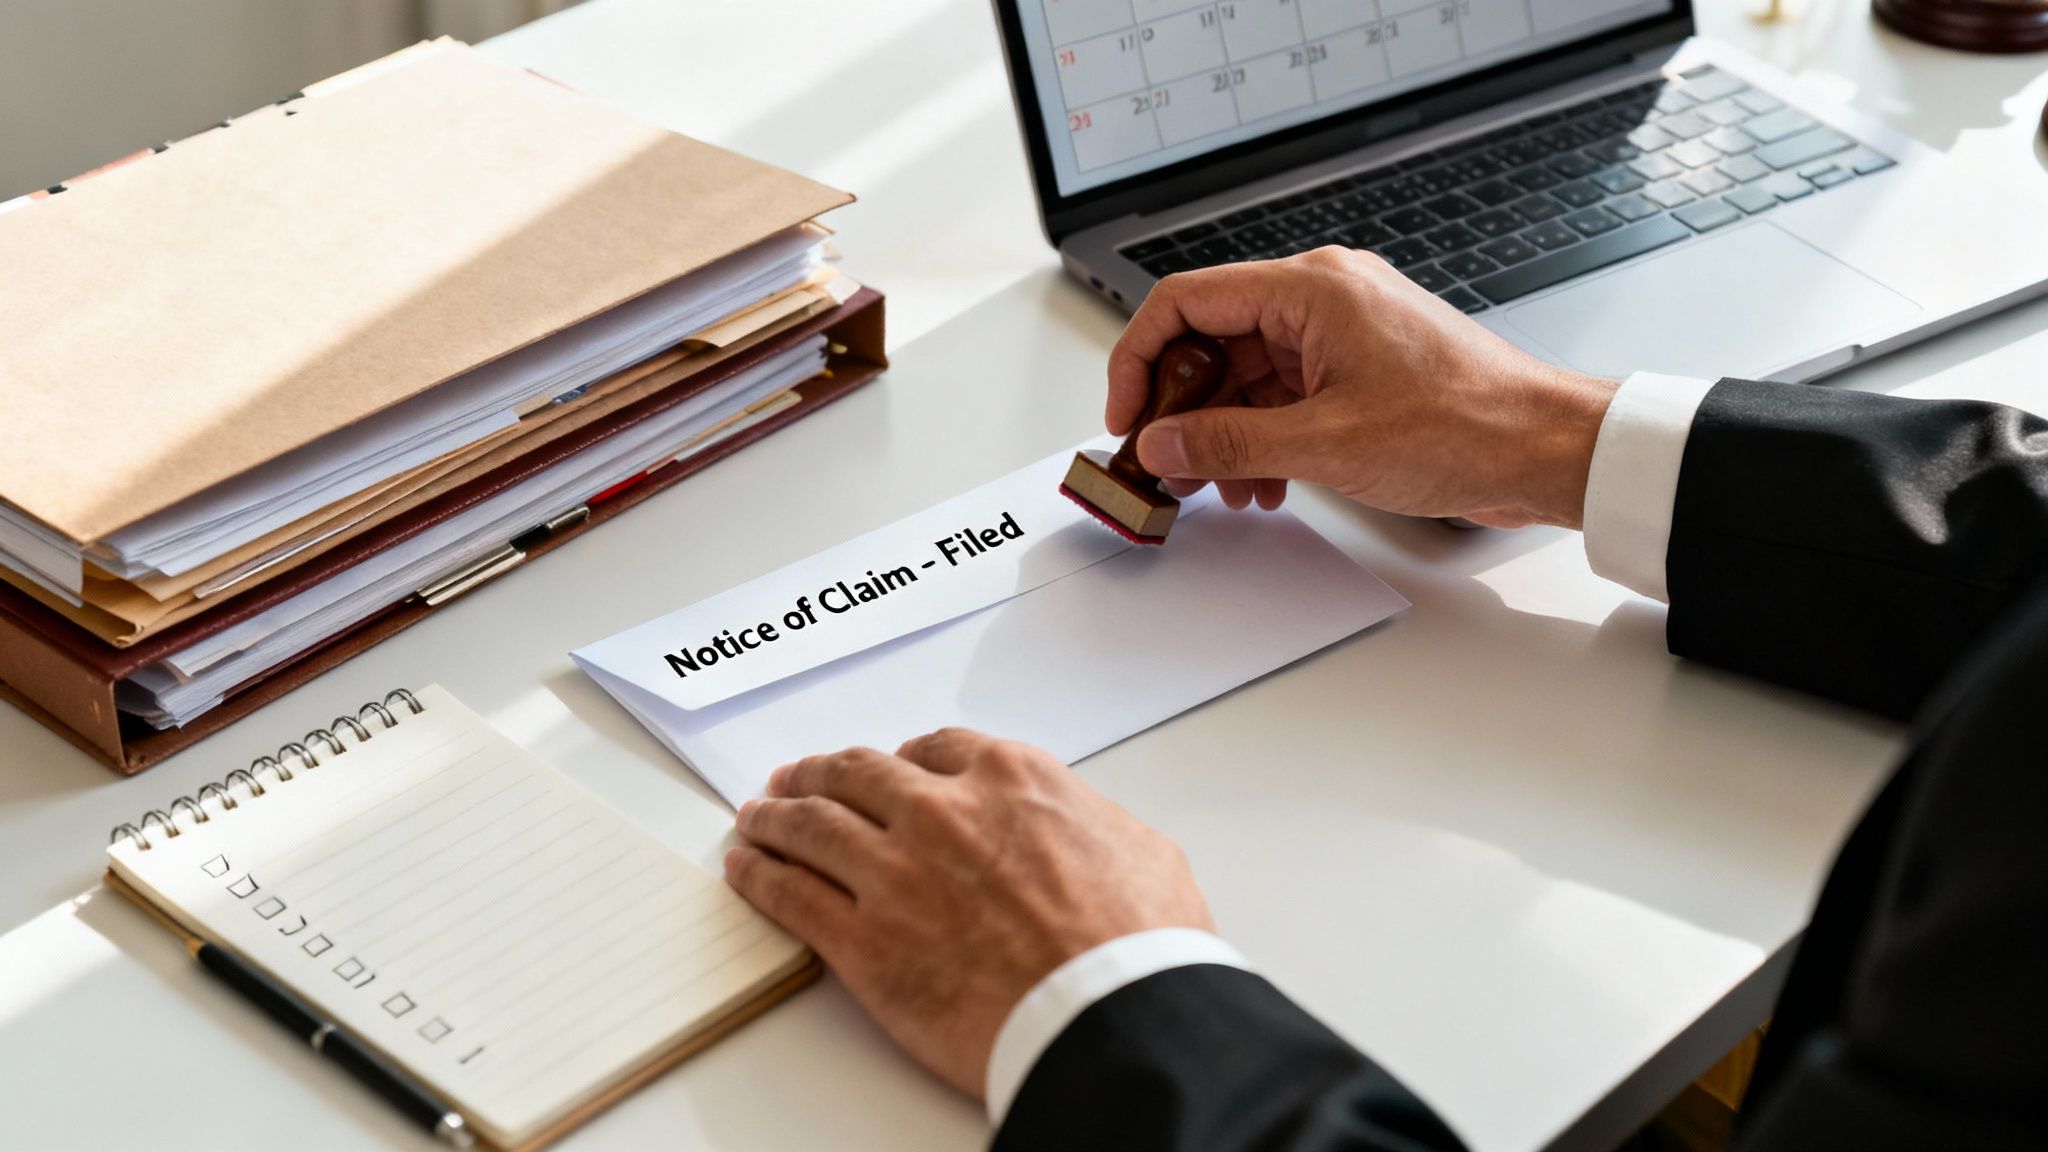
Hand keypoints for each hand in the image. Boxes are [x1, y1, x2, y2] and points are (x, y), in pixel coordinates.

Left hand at [724, 729, 1210, 1097]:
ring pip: (811, 826)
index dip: (902, 762)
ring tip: (757, 817)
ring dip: (775, 817)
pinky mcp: (865, 943)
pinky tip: (747, 869)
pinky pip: (791, 896)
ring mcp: (895, 875)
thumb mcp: (1141, 850)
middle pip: (857, 777)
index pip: (935, 751)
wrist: (1113, 1019)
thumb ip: (1088, 822)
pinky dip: (760, 876)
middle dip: (821, 775)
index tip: (888, 772)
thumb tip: (1079, 829)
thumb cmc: (1139, 949)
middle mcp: (943, 813)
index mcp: (1011, 780)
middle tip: (798, 780)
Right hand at [1108, 247, 1621, 528]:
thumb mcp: (1325, 444)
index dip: (1140, 359)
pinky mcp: (1360, 370)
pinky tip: (1265, 484)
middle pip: (1212, 340)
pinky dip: (1264, 437)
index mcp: (1310, 288)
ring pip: (1247, 375)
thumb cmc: (1465, 425)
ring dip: (1225, 433)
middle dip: (1183, 408)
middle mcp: (1323, 298)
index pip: (1186, 302)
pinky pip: (1285, 395)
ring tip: (1220, 489)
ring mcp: (1343, 334)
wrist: (1545, 449)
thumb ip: (1229, 443)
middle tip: (1165, 465)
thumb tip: (1162, 444)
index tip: (1127, 417)